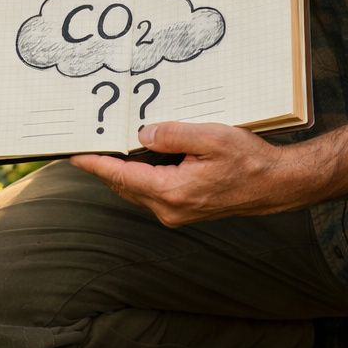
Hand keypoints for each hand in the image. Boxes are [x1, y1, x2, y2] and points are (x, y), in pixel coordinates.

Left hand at [70, 121, 309, 225]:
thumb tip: (141, 135)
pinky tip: (142, 154)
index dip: (94, 164)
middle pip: (124, 184)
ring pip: (137, 188)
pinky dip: (142, 173)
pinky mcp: (184, 209)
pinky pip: (152, 190)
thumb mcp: (211, 138)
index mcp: (172, 191)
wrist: (276, 185)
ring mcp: (176, 212)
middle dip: (105, 164)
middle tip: (87, 141)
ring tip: (111, 143)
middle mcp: (169, 208)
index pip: (120, 177)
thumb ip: (172, 134)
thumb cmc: (249, 161)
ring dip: (124, 168)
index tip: (71, 154)